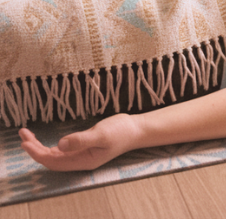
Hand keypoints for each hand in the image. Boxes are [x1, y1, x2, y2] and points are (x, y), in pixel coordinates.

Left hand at [18, 113, 141, 171]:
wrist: (136, 129)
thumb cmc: (121, 131)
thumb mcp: (101, 134)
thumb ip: (81, 140)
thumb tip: (58, 145)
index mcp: (83, 161)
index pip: (53, 162)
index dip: (37, 153)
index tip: (26, 142)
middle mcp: (79, 161)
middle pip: (51, 160)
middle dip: (35, 149)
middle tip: (23, 134)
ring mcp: (82, 155)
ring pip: (55, 155)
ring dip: (40, 147)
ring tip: (28, 136)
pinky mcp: (84, 148)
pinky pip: (62, 151)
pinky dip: (50, 147)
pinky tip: (45, 143)